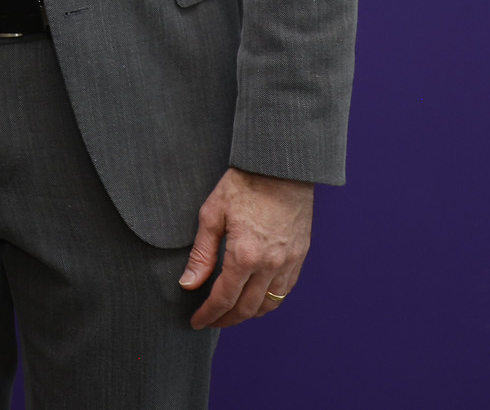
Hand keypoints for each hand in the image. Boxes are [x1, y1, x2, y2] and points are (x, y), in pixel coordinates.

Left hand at [179, 167, 313, 328]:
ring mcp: (288, 262)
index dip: (208, 314)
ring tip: (231, 314)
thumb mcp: (211, 214)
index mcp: (244, 254)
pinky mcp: (300, 256)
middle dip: (225, 320)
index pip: (224, 298)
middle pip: (247, 308)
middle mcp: (270, 264)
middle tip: (210, 321)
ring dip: (248, 315)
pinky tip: (255, 298)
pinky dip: (268, 302)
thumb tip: (189, 283)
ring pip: (269, 305)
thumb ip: (201, 254)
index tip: (196, 322)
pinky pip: (285, 291)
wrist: (280, 167)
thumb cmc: (244, 185)